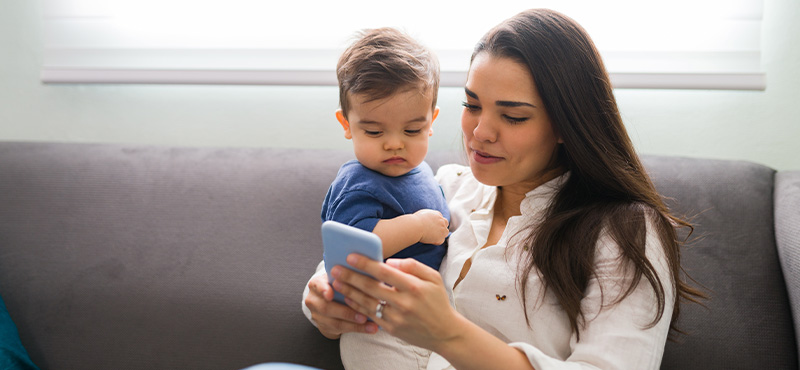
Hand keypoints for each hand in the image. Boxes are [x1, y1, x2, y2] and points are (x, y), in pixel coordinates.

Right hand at [304, 273, 378, 338]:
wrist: (329, 298)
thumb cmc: (342, 282)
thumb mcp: (342, 276)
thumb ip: (351, 272)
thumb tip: (375, 264)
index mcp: (317, 283)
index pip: (318, 285)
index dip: (324, 290)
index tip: (331, 294)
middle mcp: (313, 299)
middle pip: (326, 308)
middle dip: (346, 312)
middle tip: (363, 315)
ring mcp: (317, 315)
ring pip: (335, 322)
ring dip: (355, 324)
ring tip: (370, 323)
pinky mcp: (325, 327)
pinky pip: (341, 330)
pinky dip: (358, 329)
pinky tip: (371, 328)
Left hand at [330, 254, 463, 351]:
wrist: (445, 332)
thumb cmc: (437, 301)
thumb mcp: (433, 277)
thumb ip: (412, 266)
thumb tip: (389, 261)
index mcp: (414, 287)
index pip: (385, 272)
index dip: (366, 264)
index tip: (351, 256)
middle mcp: (404, 303)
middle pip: (371, 287)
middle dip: (351, 277)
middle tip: (335, 269)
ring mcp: (397, 318)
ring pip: (367, 303)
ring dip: (349, 292)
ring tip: (337, 283)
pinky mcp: (392, 329)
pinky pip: (370, 316)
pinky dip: (357, 307)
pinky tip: (348, 298)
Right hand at [413, 209, 448, 244]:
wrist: (416, 226)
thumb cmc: (415, 220)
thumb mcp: (422, 213)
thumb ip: (427, 215)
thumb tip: (426, 219)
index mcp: (437, 214)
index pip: (440, 218)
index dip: (436, 223)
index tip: (431, 226)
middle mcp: (442, 220)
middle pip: (445, 224)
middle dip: (441, 227)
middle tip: (433, 231)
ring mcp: (442, 229)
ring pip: (445, 232)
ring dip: (440, 234)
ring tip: (431, 236)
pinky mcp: (441, 237)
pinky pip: (441, 241)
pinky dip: (436, 241)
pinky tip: (430, 240)